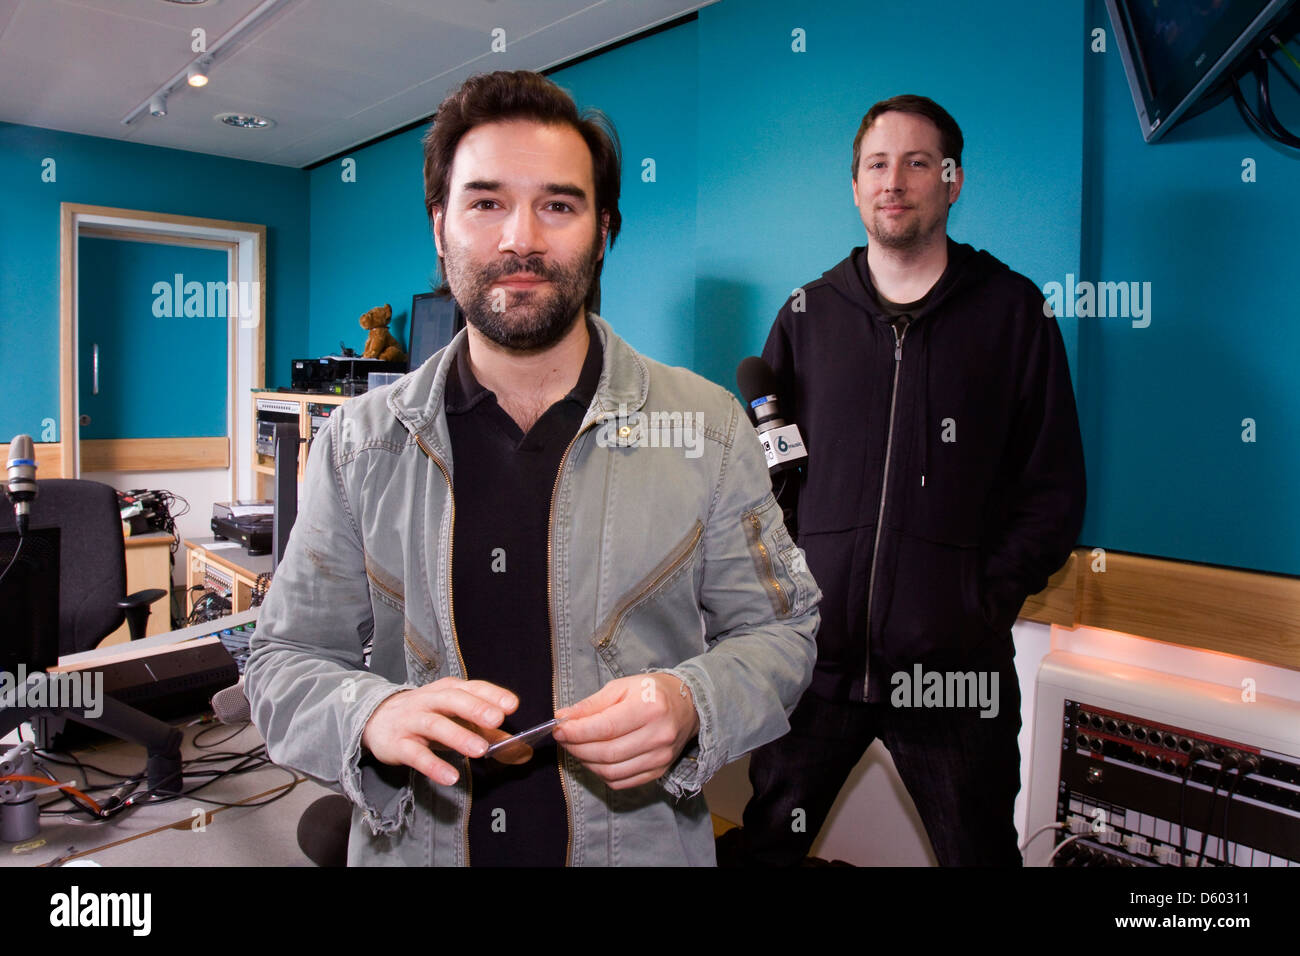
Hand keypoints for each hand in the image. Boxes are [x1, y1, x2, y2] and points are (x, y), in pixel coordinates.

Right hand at [360, 678, 522, 785]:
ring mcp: (412, 721)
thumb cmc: (428, 716)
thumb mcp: (458, 719)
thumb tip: (523, 751)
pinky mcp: (398, 744)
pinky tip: (451, 777)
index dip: (491, 694)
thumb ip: (489, 733)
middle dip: (475, 708)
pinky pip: (416, 755)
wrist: (377, 719)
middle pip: (452, 700)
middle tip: (496, 719)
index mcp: (448, 690)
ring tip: (480, 751)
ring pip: (435, 725)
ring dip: (458, 736)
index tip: (512, 705)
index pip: (472, 688)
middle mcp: (429, 701)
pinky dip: (433, 766)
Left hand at [552, 673, 699, 789]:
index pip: (606, 727)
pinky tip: (594, 759)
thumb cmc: (651, 692)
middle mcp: (658, 735)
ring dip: (586, 762)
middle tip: (563, 738)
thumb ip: (592, 704)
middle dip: (577, 747)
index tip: (559, 728)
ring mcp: (660, 757)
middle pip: (607, 752)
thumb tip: (563, 717)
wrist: (688, 706)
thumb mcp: (622, 687)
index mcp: (650, 707)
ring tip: (577, 748)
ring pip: (611, 771)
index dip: (577, 732)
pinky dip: (601, 773)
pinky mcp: (658, 772)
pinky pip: (621, 781)